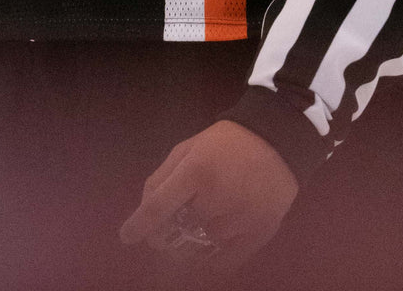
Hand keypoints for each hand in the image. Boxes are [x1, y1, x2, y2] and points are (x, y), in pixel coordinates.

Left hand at [119, 121, 297, 273]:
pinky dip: (210, 257)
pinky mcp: (259, 234)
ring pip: (201, 247)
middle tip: (171, 223)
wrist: (275, 140)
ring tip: (198, 223)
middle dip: (167, 232)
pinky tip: (210, 242)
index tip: (127, 237)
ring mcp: (239, 219)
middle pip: (178, 232)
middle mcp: (216, 198)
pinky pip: (225, 261)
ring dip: (191, 242)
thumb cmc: (224, 143)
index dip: (138, 226)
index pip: (158, 208)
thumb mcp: (188, 148)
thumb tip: (144, 210)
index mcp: (195, 172)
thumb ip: (163, 177)